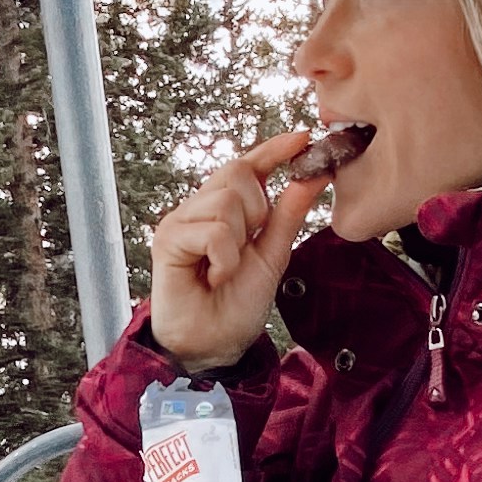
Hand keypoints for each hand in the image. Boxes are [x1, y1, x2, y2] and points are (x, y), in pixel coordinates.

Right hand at [146, 128, 330, 366]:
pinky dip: (224, 259)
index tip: (303, 138)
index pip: (248, 165)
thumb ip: (289, 215)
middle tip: (246, 247)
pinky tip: (212, 276)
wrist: (213, 344)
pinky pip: (214, 231)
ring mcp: (181, 220)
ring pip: (227, 201)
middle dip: (256, 210)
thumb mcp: (273, 254)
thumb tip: (313, 175)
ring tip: (224, 269)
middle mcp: (199, 208)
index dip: (273, 149)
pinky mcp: (168, 238)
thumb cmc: (236, 305)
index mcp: (224, 209)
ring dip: (239, 242)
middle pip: (237, 173)